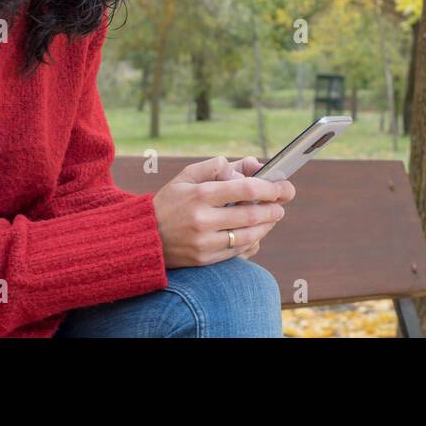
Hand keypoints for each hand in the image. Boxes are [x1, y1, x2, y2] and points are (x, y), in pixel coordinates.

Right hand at [151, 156, 294, 268]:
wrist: (144, 238)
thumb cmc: (169, 202)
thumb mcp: (187, 176)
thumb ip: (218, 166)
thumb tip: (249, 166)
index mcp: (201, 194)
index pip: (246, 189)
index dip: (269, 188)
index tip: (281, 186)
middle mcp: (203, 219)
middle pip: (251, 215)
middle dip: (273, 209)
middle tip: (281, 204)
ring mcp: (204, 242)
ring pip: (249, 236)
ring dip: (266, 226)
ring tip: (272, 216)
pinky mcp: (205, 259)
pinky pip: (238, 251)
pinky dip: (252, 241)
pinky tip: (256, 232)